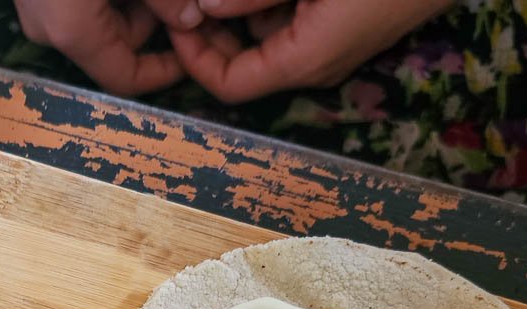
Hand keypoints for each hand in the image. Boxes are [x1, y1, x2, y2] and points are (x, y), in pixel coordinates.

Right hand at [14, 0, 209, 94]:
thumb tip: (192, 20)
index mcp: (73, 32)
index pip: (125, 79)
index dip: (163, 73)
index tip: (191, 54)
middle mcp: (50, 29)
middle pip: (113, 49)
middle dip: (153, 29)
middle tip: (183, 5)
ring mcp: (37, 7)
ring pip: (98, 24)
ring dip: (135, 7)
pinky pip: (78, 5)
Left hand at [168, 0, 453, 102]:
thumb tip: (204, 5)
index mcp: (304, 60)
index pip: (227, 84)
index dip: (192, 55)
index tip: (176, 16)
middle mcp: (317, 64)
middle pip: (244, 63)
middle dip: (212, 30)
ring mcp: (336, 46)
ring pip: (267, 37)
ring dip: (241, 11)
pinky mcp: (350, 24)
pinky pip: (295, 21)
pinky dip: (271, 2)